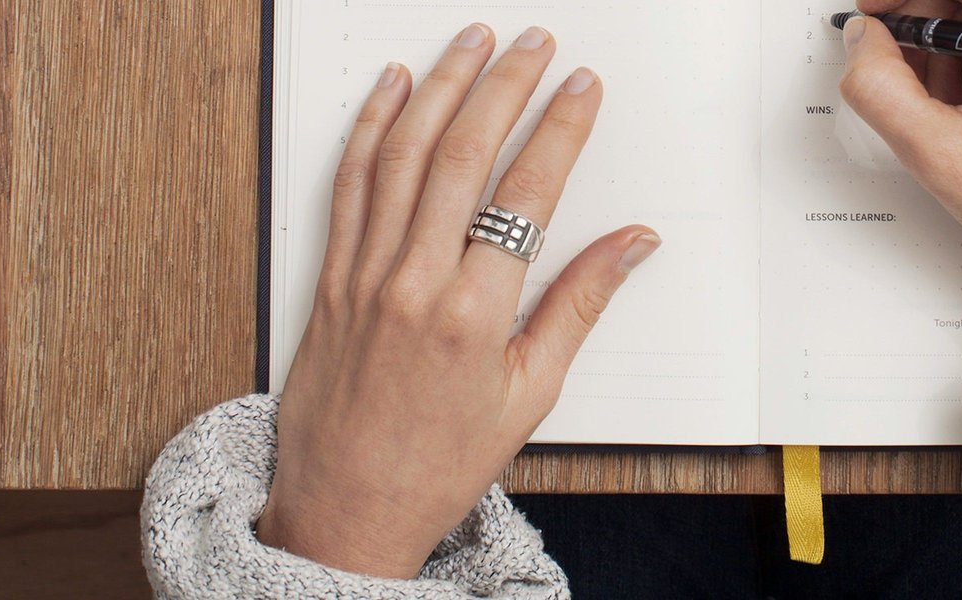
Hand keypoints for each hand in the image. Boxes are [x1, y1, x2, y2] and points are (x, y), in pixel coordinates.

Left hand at [255, 24, 659, 577]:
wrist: (346, 509)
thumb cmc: (440, 462)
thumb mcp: (530, 394)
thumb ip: (580, 305)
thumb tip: (633, 243)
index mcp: (474, 316)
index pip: (527, 195)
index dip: (559, 130)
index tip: (582, 88)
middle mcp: (414, 284)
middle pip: (462, 156)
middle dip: (504, 88)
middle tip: (535, 44)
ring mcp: (363, 275)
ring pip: (402, 156)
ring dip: (440, 87)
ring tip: (473, 43)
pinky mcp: (329, 277)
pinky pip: (350, 183)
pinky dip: (370, 127)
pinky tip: (392, 88)